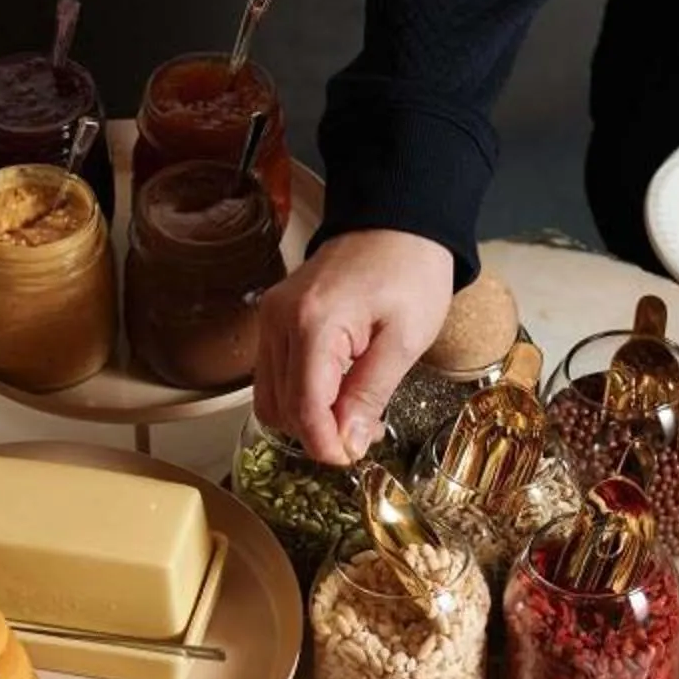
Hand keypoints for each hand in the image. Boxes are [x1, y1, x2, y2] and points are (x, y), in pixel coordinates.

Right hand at [255, 230, 453, 465]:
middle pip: (280, 408)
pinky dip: (299, 396)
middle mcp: (279, 321)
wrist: (397, 222)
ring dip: (306, 419)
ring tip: (352, 412)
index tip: (353, 457)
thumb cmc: (410, 271)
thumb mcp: (405, 340)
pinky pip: (273, 375)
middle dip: (319, 433)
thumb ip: (370, 394)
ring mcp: (271, 318)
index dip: (325, 445)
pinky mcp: (274, 319)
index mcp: (313, 324)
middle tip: (364, 432)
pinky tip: (335, 392)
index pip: (303, 409)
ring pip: (269, 397)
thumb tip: (346, 443)